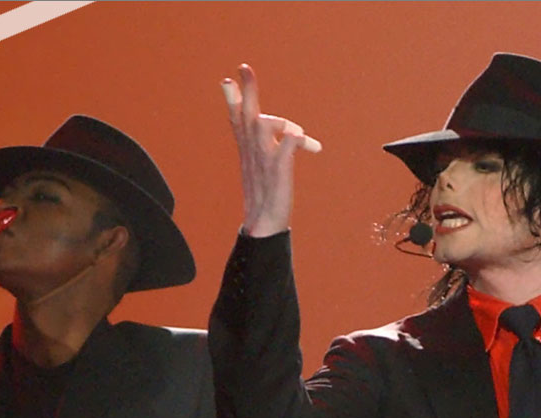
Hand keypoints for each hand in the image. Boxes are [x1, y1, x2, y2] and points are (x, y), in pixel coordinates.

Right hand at [222, 63, 321, 237]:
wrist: (264, 225)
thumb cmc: (264, 196)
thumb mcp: (259, 168)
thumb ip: (260, 148)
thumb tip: (268, 133)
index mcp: (247, 150)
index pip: (236, 119)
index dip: (232, 98)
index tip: (228, 79)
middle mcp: (252, 151)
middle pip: (246, 115)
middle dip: (246, 91)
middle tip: (244, 68)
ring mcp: (264, 160)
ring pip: (263, 123)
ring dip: (282, 121)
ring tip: (299, 135)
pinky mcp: (278, 171)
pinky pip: (286, 145)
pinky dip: (297, 137)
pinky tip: (312, 146)